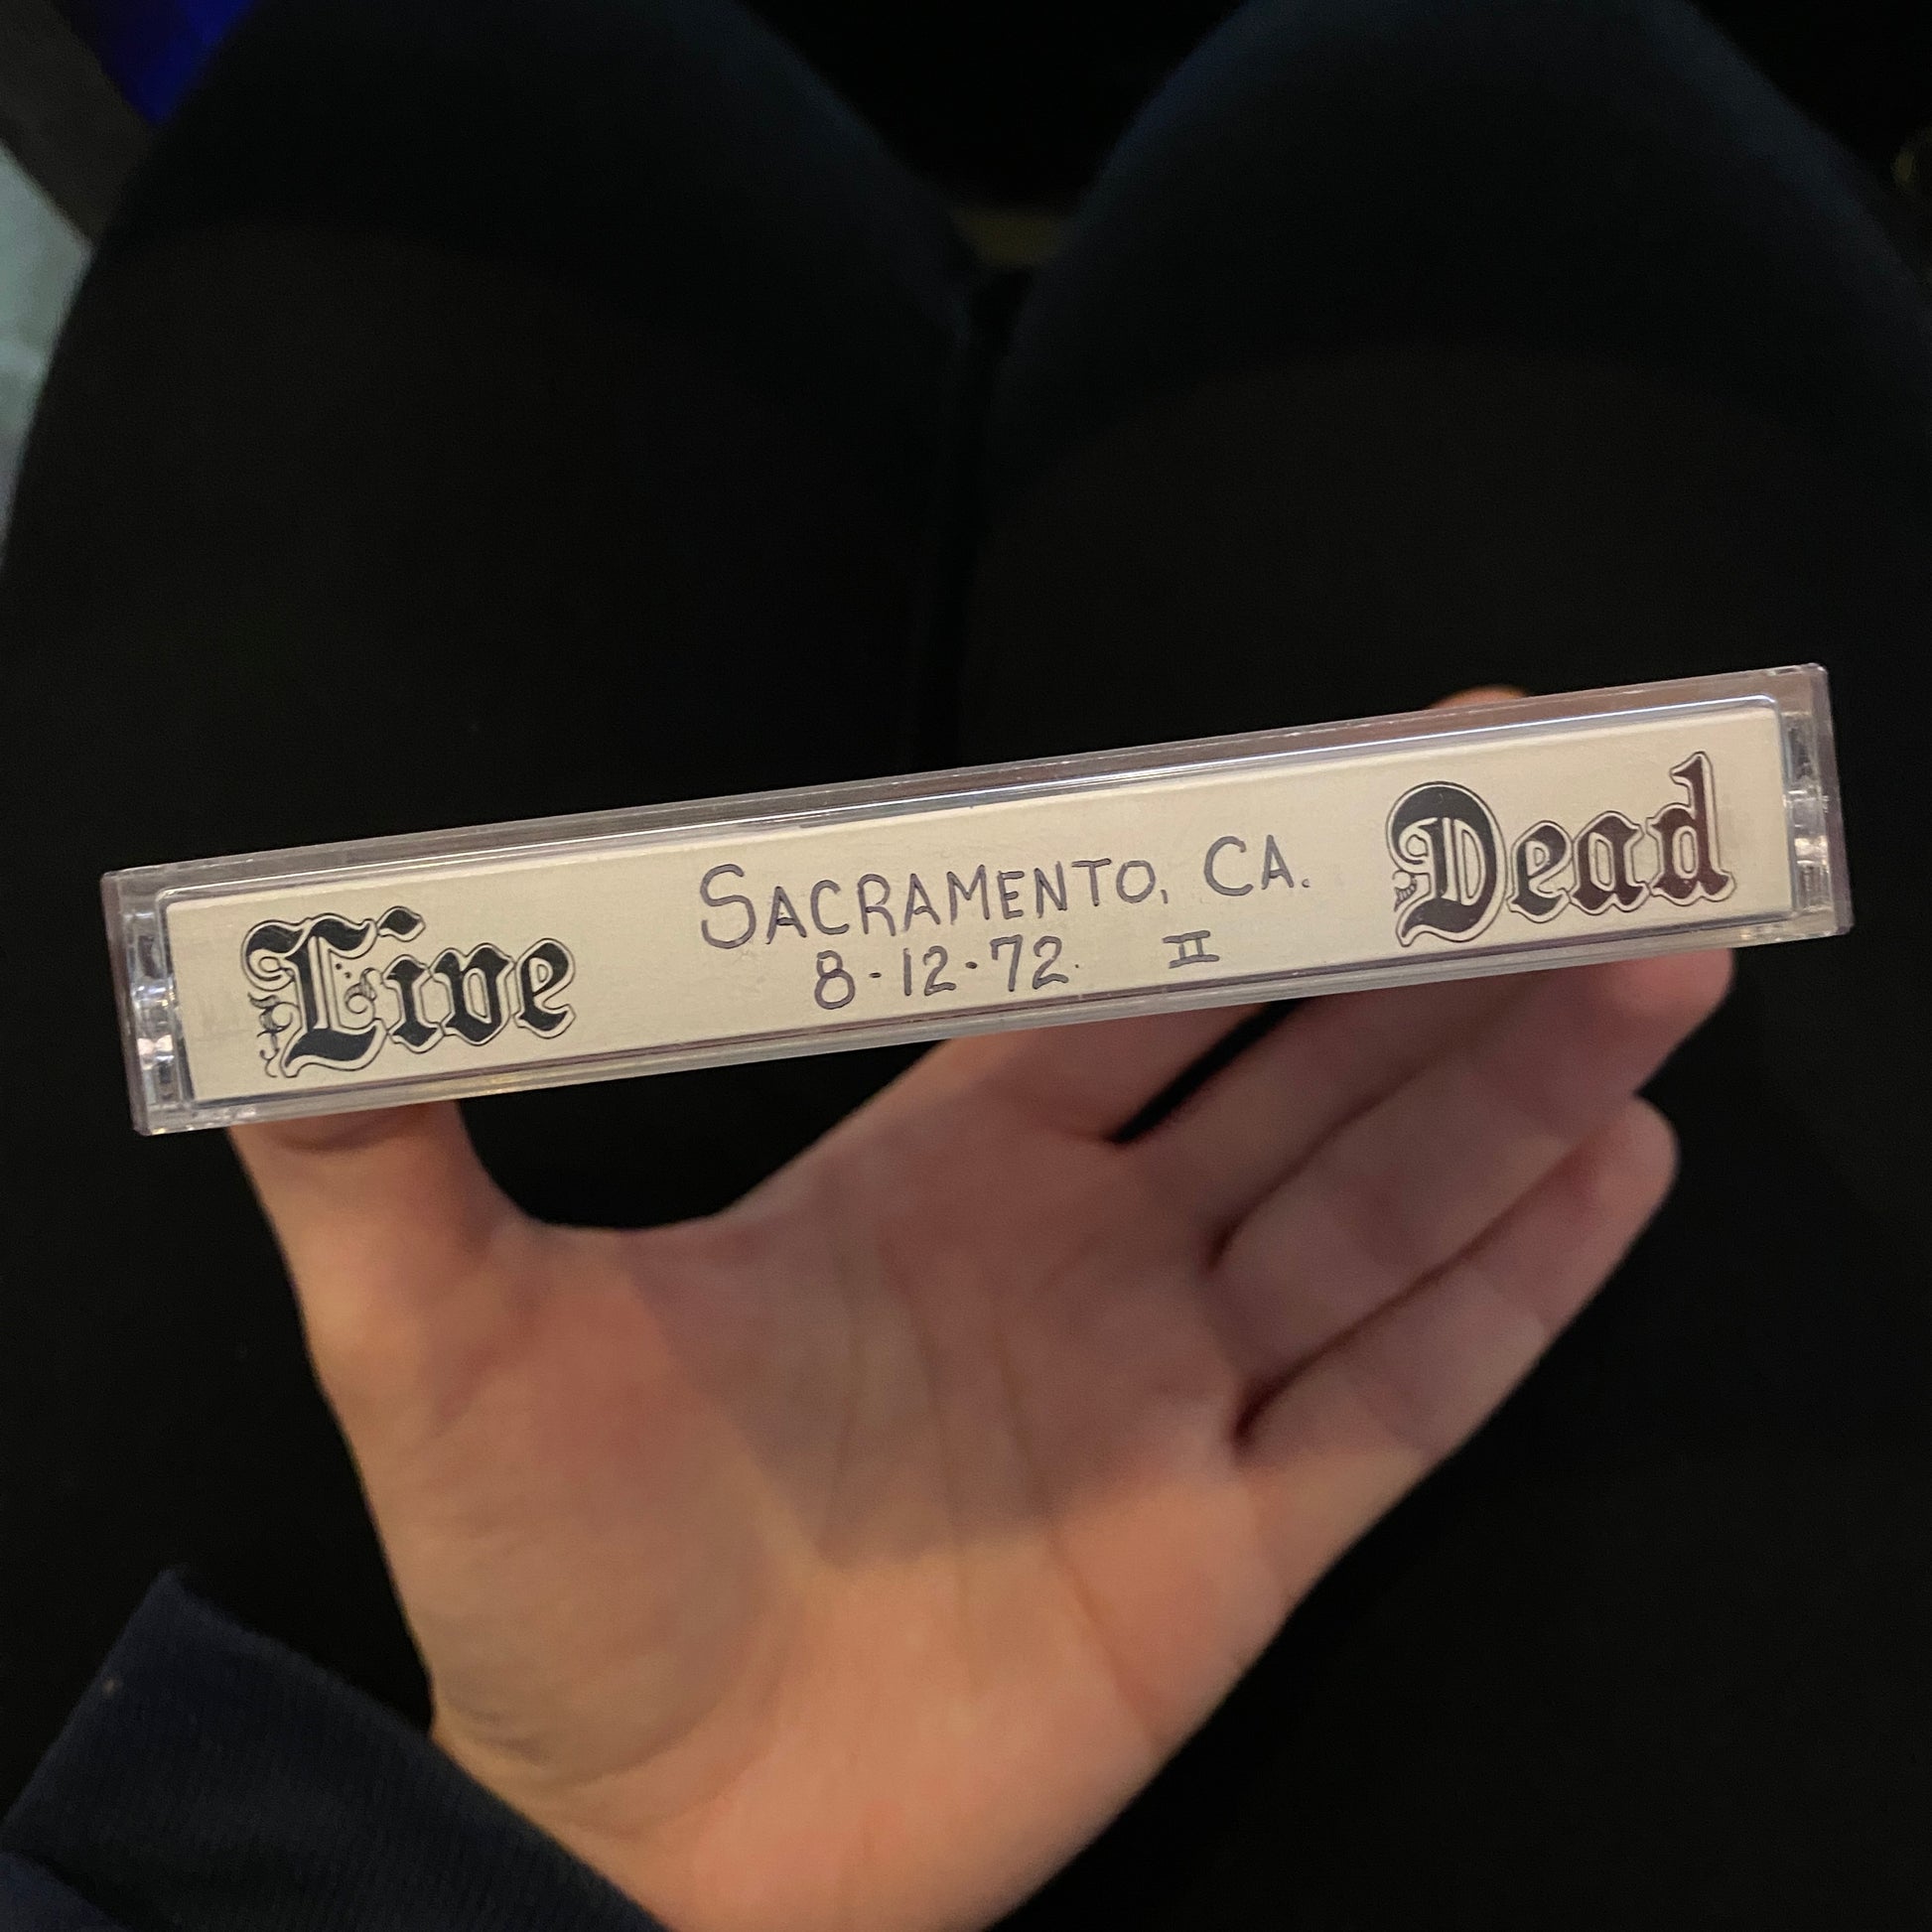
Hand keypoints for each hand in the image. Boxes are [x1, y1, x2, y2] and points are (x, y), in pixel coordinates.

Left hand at [234, 928, 1726, 1931]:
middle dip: (1435, 945)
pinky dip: (1514, 1284)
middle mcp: (1083, 1256)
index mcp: (940, 1166)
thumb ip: (378, 1148)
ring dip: (1515, 1082)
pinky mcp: (1233, 1553)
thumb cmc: (548, 1585)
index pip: (1130, 970)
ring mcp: (1173, 1397)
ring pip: (1385, 1202)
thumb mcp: (438, 1337)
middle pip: (1299, 1062)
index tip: (1359, 761)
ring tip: (1654, 963)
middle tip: (1574, 823)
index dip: (1242, 861)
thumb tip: (254, 980)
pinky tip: (1612, 1167)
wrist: (633, 1849)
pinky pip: (1405, 1393)